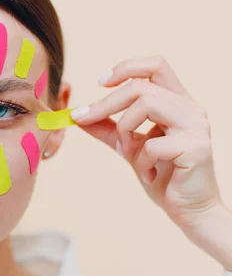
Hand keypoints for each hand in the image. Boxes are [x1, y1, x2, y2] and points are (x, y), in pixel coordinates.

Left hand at [70, 56, 224, 231]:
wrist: (189, 211)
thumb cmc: (162, 176)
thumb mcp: (130, 147)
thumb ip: (108, 129)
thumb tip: (78, 115)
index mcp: (178, 102)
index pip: (156, 65)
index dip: (125, 68)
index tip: (99, 82)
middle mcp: (191, 108)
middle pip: (140, 86)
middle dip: (106, 103)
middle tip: (85, 119)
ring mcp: (196, 126)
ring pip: (146, 104)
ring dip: (125, 130)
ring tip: (128, 154)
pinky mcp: (196, 148)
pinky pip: (153, 143)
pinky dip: (141, 160)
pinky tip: (148, 174)